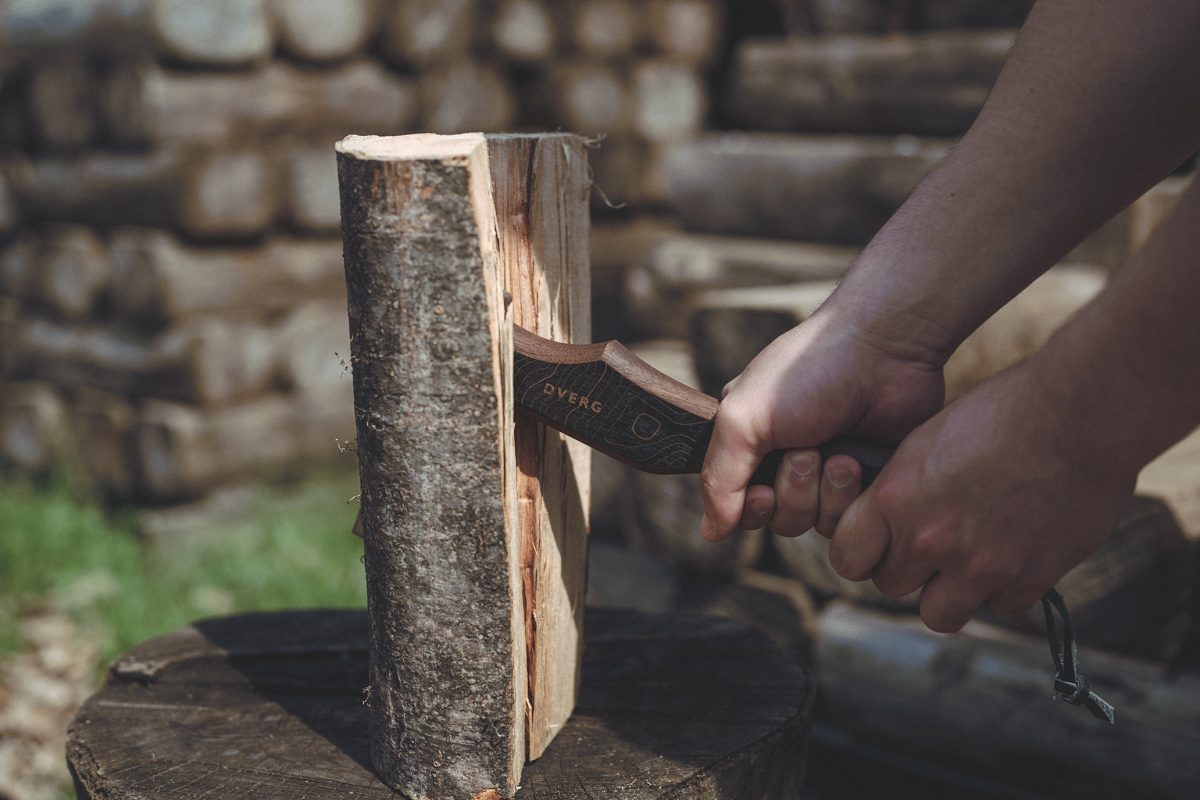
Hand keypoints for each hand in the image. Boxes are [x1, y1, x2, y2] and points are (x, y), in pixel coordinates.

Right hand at [699, 306, 944, 541]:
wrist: (883, 352)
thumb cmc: (807, 374)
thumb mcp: (743, 419)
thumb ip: (718, 478)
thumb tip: (710, 533)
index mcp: (750, 442)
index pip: (737, 504)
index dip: (751, 507)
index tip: (763, 489)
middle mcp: (787, 462)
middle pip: (779, 520)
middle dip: (793, 492)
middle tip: (806, 453)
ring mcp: (829, 473)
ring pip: (815, 524)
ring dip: (824, 492)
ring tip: (839, 455)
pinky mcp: (866, 482)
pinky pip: (850, 520)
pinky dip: (851, 495)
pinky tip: (858, 461)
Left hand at [829, 361, 1136, 631]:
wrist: (1078, 412)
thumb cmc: (1003, 410)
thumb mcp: (928, 440)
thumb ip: (902, 489)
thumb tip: (889, 519)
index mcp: (896, 498)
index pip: (847, 558)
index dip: (861, 553)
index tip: (879, 545)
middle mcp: (929, 539)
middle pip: (891, 586)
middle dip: (909, 570)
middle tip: (932, 547)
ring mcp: (978, 565)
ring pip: (939, 615)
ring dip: (949, 593)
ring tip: (970, 562)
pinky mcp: (1028, 578)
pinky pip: (999, 605)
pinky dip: (1004, 587)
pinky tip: (1017, 550)